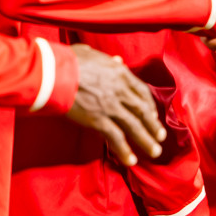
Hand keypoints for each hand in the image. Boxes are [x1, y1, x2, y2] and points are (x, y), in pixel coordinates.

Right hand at [65, 45, 165, 166]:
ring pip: (134, 126)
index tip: (153, 115)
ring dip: (146, 140)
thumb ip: (108, 60)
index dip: (150, 105)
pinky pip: (115, 137)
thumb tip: (118, 60)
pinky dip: (124, 150)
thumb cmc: (68, 61)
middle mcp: (120, 90)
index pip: (141, 91)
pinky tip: (130, 160)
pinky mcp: (98, 120)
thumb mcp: (92, 54)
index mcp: (120, 73)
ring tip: (155, 151)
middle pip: (142, 110)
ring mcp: (111, 106)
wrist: (54, 73)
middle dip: (153, 125)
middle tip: (161, 137)